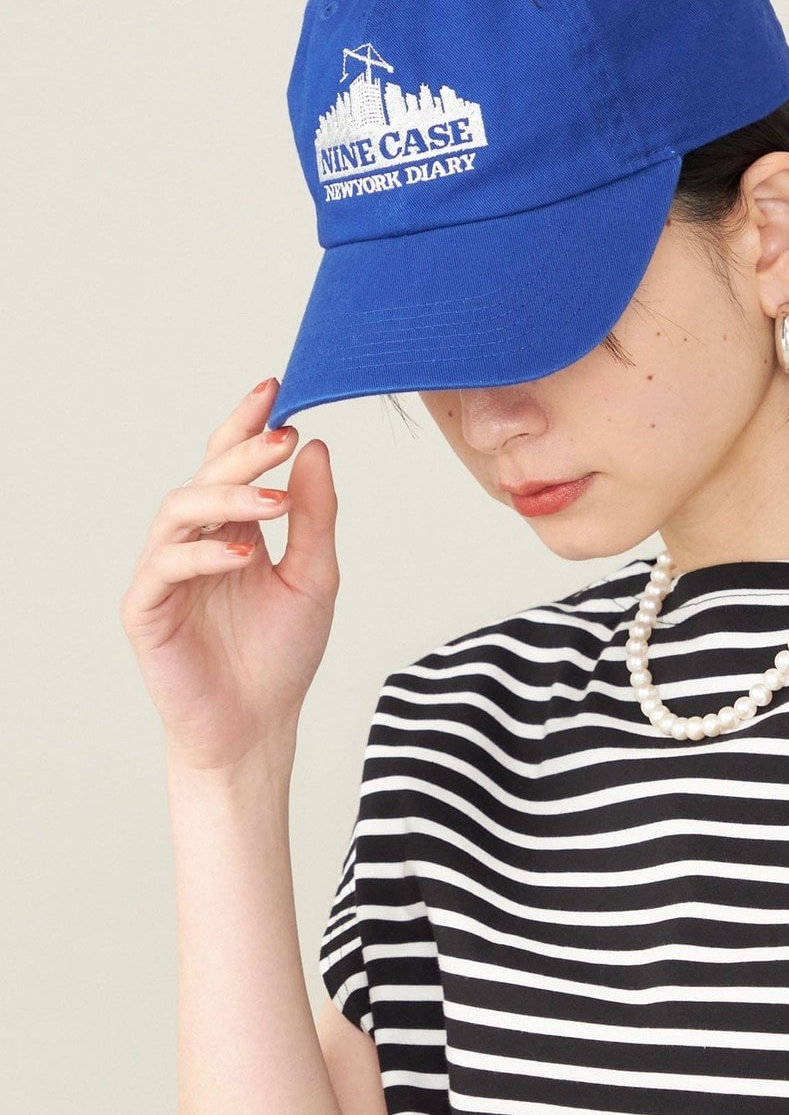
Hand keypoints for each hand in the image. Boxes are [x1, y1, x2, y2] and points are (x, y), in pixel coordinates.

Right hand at [120, 378, 339, 774]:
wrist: (258, 728)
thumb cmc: (282, 656)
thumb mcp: (315, 577)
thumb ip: (315, 516)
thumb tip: (316, 449)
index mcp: (231, 530)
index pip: (231, 464)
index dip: (246, 424)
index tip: (276, 387)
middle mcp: (193, 543)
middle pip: (206, 477)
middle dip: (244, 452)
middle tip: (284, 436)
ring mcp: (165, 573)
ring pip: (179, 510)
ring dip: (228, 498)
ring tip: (276, 501)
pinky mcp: (145, 609)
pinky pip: (165, 566)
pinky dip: (204, 554)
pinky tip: (244, 555)